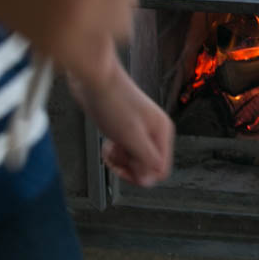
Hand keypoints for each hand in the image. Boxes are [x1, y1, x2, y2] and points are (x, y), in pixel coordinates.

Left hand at [71, 58, 173, 187]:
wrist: (96, 80)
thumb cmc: (114, 102)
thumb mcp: (131, 136)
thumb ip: (144, 159)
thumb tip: (151, 180)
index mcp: (162, 132)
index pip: (161, 169)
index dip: (141, 174)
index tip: (124, 170)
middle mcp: (155, 132)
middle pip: (147, 166)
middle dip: (128, 166)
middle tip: (114, 157)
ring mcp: (141, 129)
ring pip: (135, 159)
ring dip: (120, 160)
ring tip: (109, 149)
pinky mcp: (128, 128)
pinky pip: (126, 150)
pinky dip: (115, 152)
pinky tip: (108, 144)